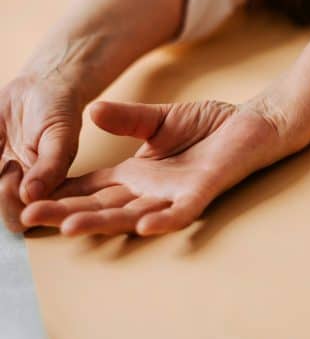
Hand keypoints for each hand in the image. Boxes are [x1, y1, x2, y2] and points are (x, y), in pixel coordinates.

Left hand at [0, 73, 82, 231]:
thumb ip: (50, 167)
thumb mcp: (61, 138)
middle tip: (8, 160)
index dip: (9, 201)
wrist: (41, 87)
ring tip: (1, 145)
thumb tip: (31, 196)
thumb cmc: (59, 111)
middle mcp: (21, 189)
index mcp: (44, 191)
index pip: (21, 217)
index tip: (14, 166)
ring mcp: (2, 176)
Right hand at [21, 98, 290, 235]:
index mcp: (138, 173)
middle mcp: (152, 189)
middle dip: (67, 211)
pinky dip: (163, 219)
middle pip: (104, 204)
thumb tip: (90, 111)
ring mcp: (176, 193)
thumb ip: (128, 119)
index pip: (92, 186)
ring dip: (103, 222)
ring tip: (67, 228)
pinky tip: (141, 225)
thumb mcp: (161, 120)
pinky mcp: (204, 190)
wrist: (252, 123)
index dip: (62, 192)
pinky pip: (182, 210)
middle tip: (29, 218)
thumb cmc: (210, 125)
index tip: (28, 196)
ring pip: (134, 213)